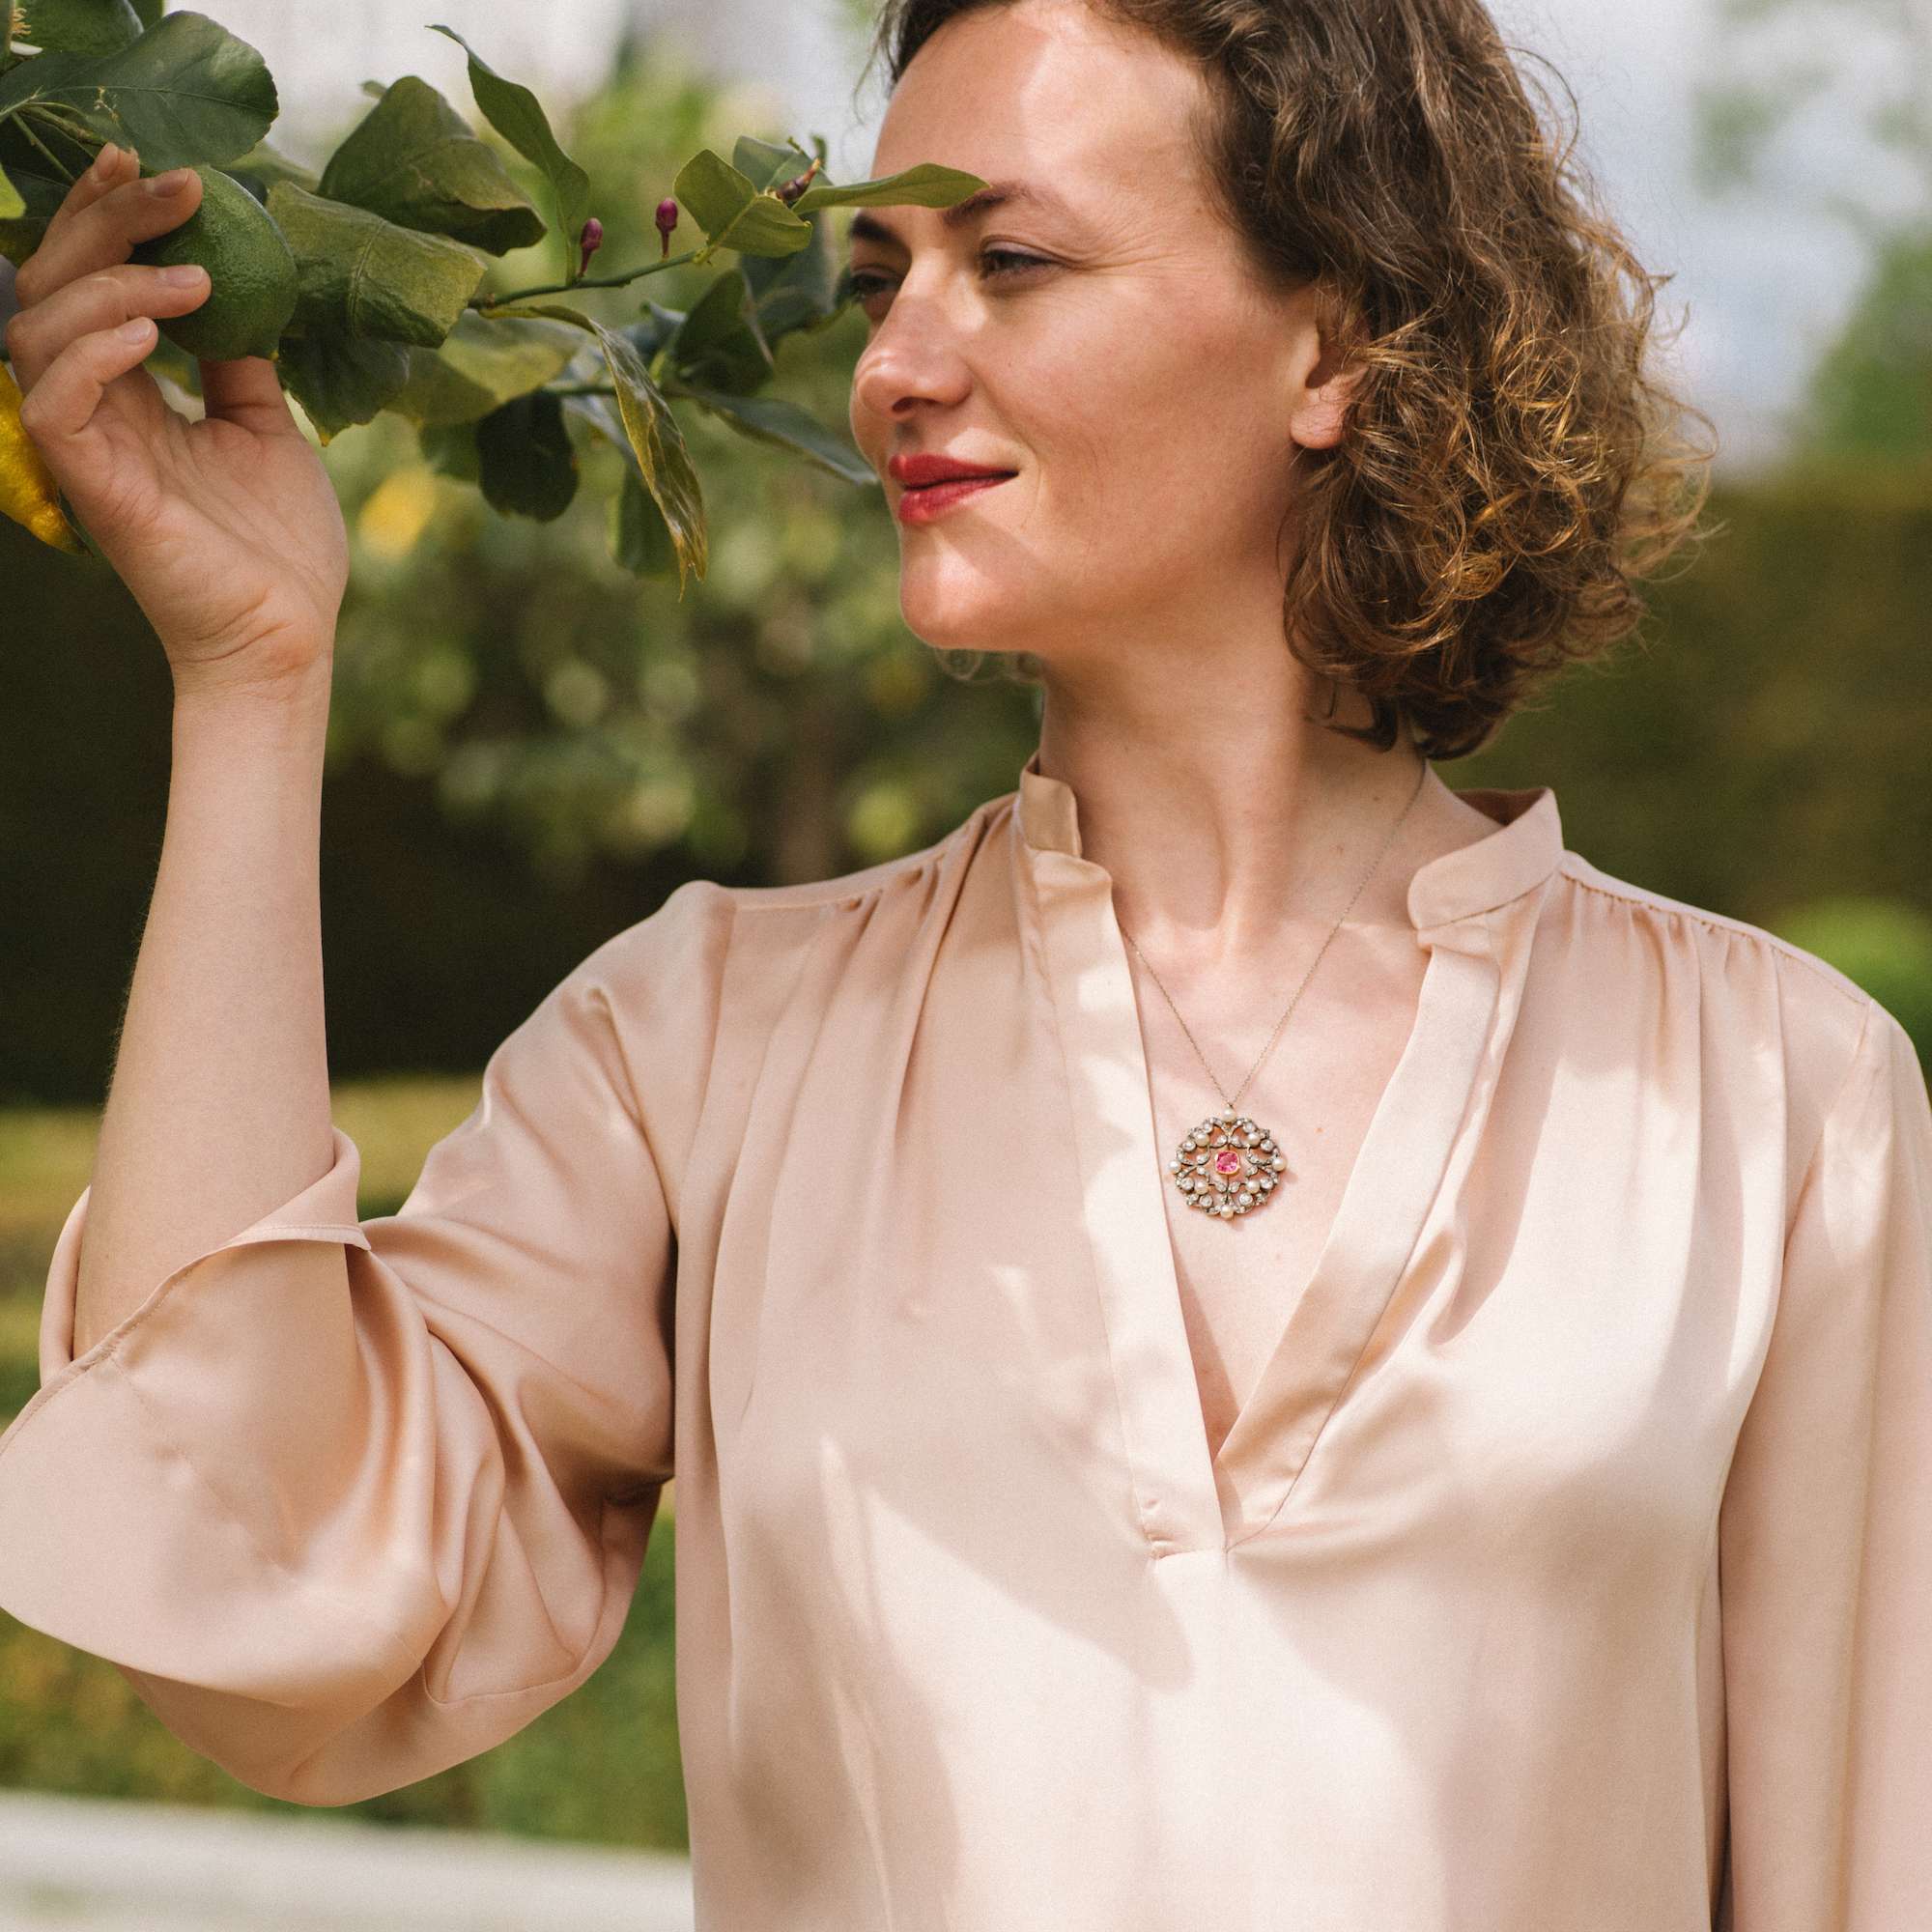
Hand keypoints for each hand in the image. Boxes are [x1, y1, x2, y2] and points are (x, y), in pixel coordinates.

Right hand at [4, 143, 347, 698]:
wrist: (289, 636)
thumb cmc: (279, 547)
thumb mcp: (267, 430)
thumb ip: (238, 365)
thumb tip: (239, 295)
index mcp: (130, 392)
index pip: (89, 283)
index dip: (107, 217)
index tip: (154, 169)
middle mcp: (96, 409)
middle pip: (54, 285)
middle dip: (107, 222)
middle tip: (174, 186)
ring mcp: (88, 446)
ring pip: (41, 330)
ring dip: (112, 286)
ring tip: (192, 280)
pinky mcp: (94, 486)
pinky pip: (56, 402)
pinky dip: (94, 356)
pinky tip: (152, 339)